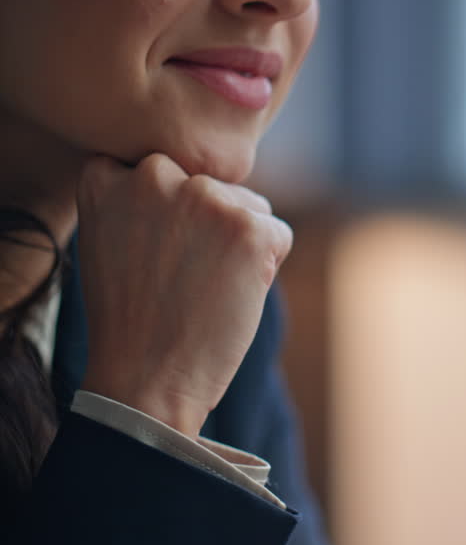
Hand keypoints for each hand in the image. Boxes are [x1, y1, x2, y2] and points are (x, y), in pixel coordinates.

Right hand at [76, 153, 292, 436]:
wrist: (145, 376)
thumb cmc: (131, 317)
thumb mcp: (112, 237)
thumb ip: (142, 198)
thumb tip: (199, 177)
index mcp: (108, 175)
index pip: (165, 168)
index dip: (173, 214)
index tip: (156, 251)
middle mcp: (153, 175)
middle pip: (211, 185)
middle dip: (210, 224)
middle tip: (181, 276)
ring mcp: (203, 199)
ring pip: (249, 208)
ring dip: (240, 244)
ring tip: (203, 287)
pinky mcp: (248, 228)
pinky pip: (278, 235)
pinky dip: (267, 267)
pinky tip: (231, 294)